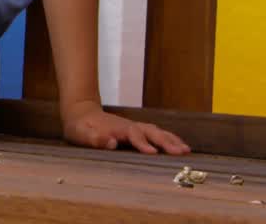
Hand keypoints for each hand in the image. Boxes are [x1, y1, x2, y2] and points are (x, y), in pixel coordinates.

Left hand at [62, 101, 190, 154]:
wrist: (80, 112)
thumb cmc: (79, 127)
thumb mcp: (79, 133)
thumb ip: (93, 138)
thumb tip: (110, 142)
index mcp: (116, 129)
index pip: (133, 135)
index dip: (143, 144)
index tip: (153, 153)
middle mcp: (128, 126)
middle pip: (150, 132)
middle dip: (166, 141)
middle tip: (182, 152)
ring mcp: (133, 127)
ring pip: (156, 131)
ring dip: (171, 139)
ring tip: (186, 150)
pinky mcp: (135, 130)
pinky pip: (155, 133)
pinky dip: (168, 138)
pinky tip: (178, 145)